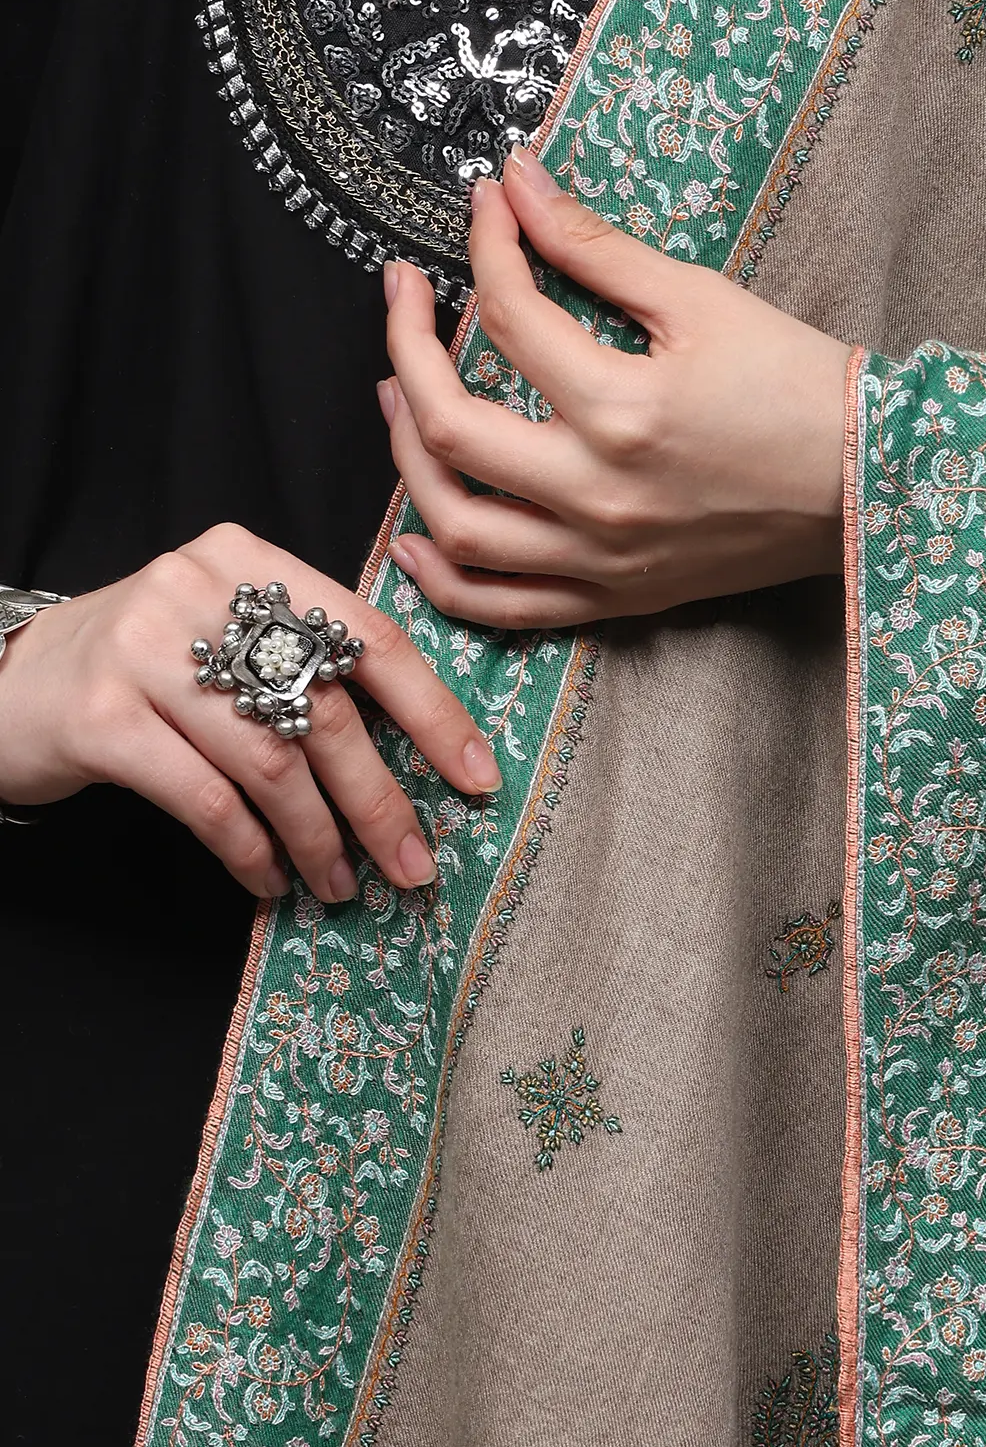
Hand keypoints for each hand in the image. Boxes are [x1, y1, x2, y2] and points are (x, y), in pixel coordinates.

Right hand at [0, 524, 501, 901]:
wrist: (10, 684)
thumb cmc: (146, 673)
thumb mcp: (225, 641)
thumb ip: (306, 667)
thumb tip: (422, 759)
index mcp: (249, 561)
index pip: (367, 636)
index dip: (432, 712)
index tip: (478, 778)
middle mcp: (197, 590)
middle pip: (324, 709)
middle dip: (380, 801)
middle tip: (414, 867)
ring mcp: (143, 650)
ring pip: (270, 762)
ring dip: (318, 838)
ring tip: (339, 885)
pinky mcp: (101, 716)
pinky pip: (205, 799)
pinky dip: (250, 849)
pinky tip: (270, 879)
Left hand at [379, 147, 852, 627]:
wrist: (866, 485)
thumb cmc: (799, 389)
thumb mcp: (703, 301)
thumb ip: (597, 247)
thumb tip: (518, 184)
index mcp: (623, 413)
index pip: (510, 319)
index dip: (484, 249)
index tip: (485, 209)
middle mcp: (598, 498)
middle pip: (448, 428)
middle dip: (406, 347)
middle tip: (405, 297)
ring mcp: (601, 560)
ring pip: (459, 528)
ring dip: (404, 462)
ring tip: (397, 402)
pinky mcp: (615, 598)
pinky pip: (504, 608)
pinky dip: (445, 581)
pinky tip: (414, 538)